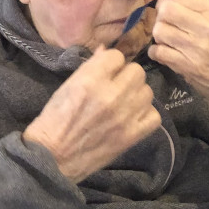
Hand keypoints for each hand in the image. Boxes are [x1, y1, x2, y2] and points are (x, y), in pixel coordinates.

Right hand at [23, 47, 160, 182]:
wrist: (54, 157)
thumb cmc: (56, 119)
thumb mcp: (68, 86)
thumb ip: (91, 67)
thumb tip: (107, 51)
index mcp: (90, 80)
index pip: (116, 56)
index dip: (111, 63)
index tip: (106, 72)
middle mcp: (110, 96)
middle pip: (137, 72)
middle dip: (126, 77)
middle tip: (117, 87)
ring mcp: (124, 117)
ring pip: (147, 92)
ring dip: (136, 95)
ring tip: (124, 103)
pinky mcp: (132, 136)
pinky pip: (154, 116)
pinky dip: (145, 115)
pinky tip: (133, 117)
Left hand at [147, 0, 208, 118]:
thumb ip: (201, 11)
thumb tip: (169, 3)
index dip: (167, 1)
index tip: (166, 9)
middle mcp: (208, 27)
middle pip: (167, 11)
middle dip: (160, 17)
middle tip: (165, 25)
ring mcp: (197, 48)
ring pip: (160, 31)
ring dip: (159, 36)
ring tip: (167, 41)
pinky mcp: (188, 67)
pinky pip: (159, 52)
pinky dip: (156, 52)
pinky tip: (165, 54)